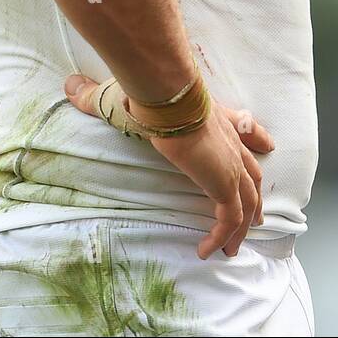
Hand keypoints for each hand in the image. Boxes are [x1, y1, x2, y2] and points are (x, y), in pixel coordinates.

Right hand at [64, 73, 273, 259]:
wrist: (168, 100)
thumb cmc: (149, 95)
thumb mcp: (125, 98)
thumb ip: (97, 95)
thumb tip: (69, 86)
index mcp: (216, 119)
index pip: (244, 128)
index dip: (257, 138)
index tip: (268, 145)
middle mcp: (230, 142)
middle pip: (253, 173)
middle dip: (254, 197)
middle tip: (255, 217)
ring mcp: (231, 164)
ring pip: (246, 203)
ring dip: (240, 227)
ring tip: (231, 248)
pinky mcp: (224, 183)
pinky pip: (229, 219)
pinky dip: (221, 236)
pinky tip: (206, 251)